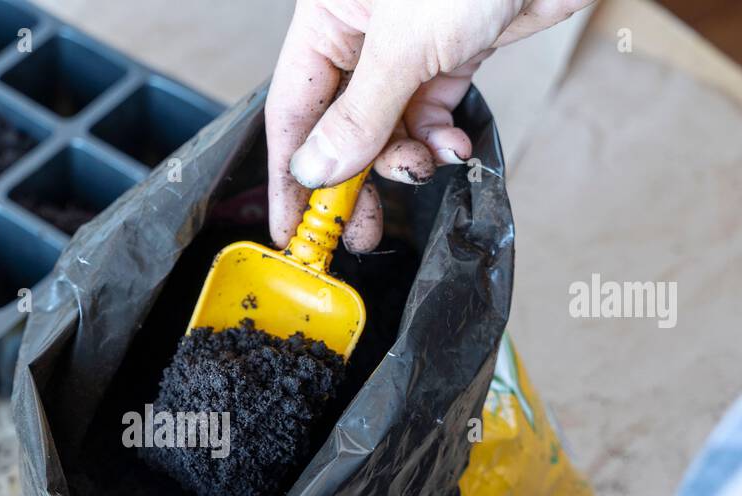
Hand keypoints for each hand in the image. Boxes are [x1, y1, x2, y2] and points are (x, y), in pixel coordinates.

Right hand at [267, 0, 592, 251]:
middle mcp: (362, 32)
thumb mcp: (404, 44)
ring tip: (421, 171)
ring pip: (388, 126)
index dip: (289, 171)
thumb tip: (316, 169)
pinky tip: (451, 147)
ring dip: (404, 159)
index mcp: (328, 16)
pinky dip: (439, 139)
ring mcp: (408, 46)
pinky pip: (430, 114)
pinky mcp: (452, 54)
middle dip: (352, 178)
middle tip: (359, 228)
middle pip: (339, 125)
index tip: (290, 225)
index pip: (293, 108)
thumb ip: (359, 114)